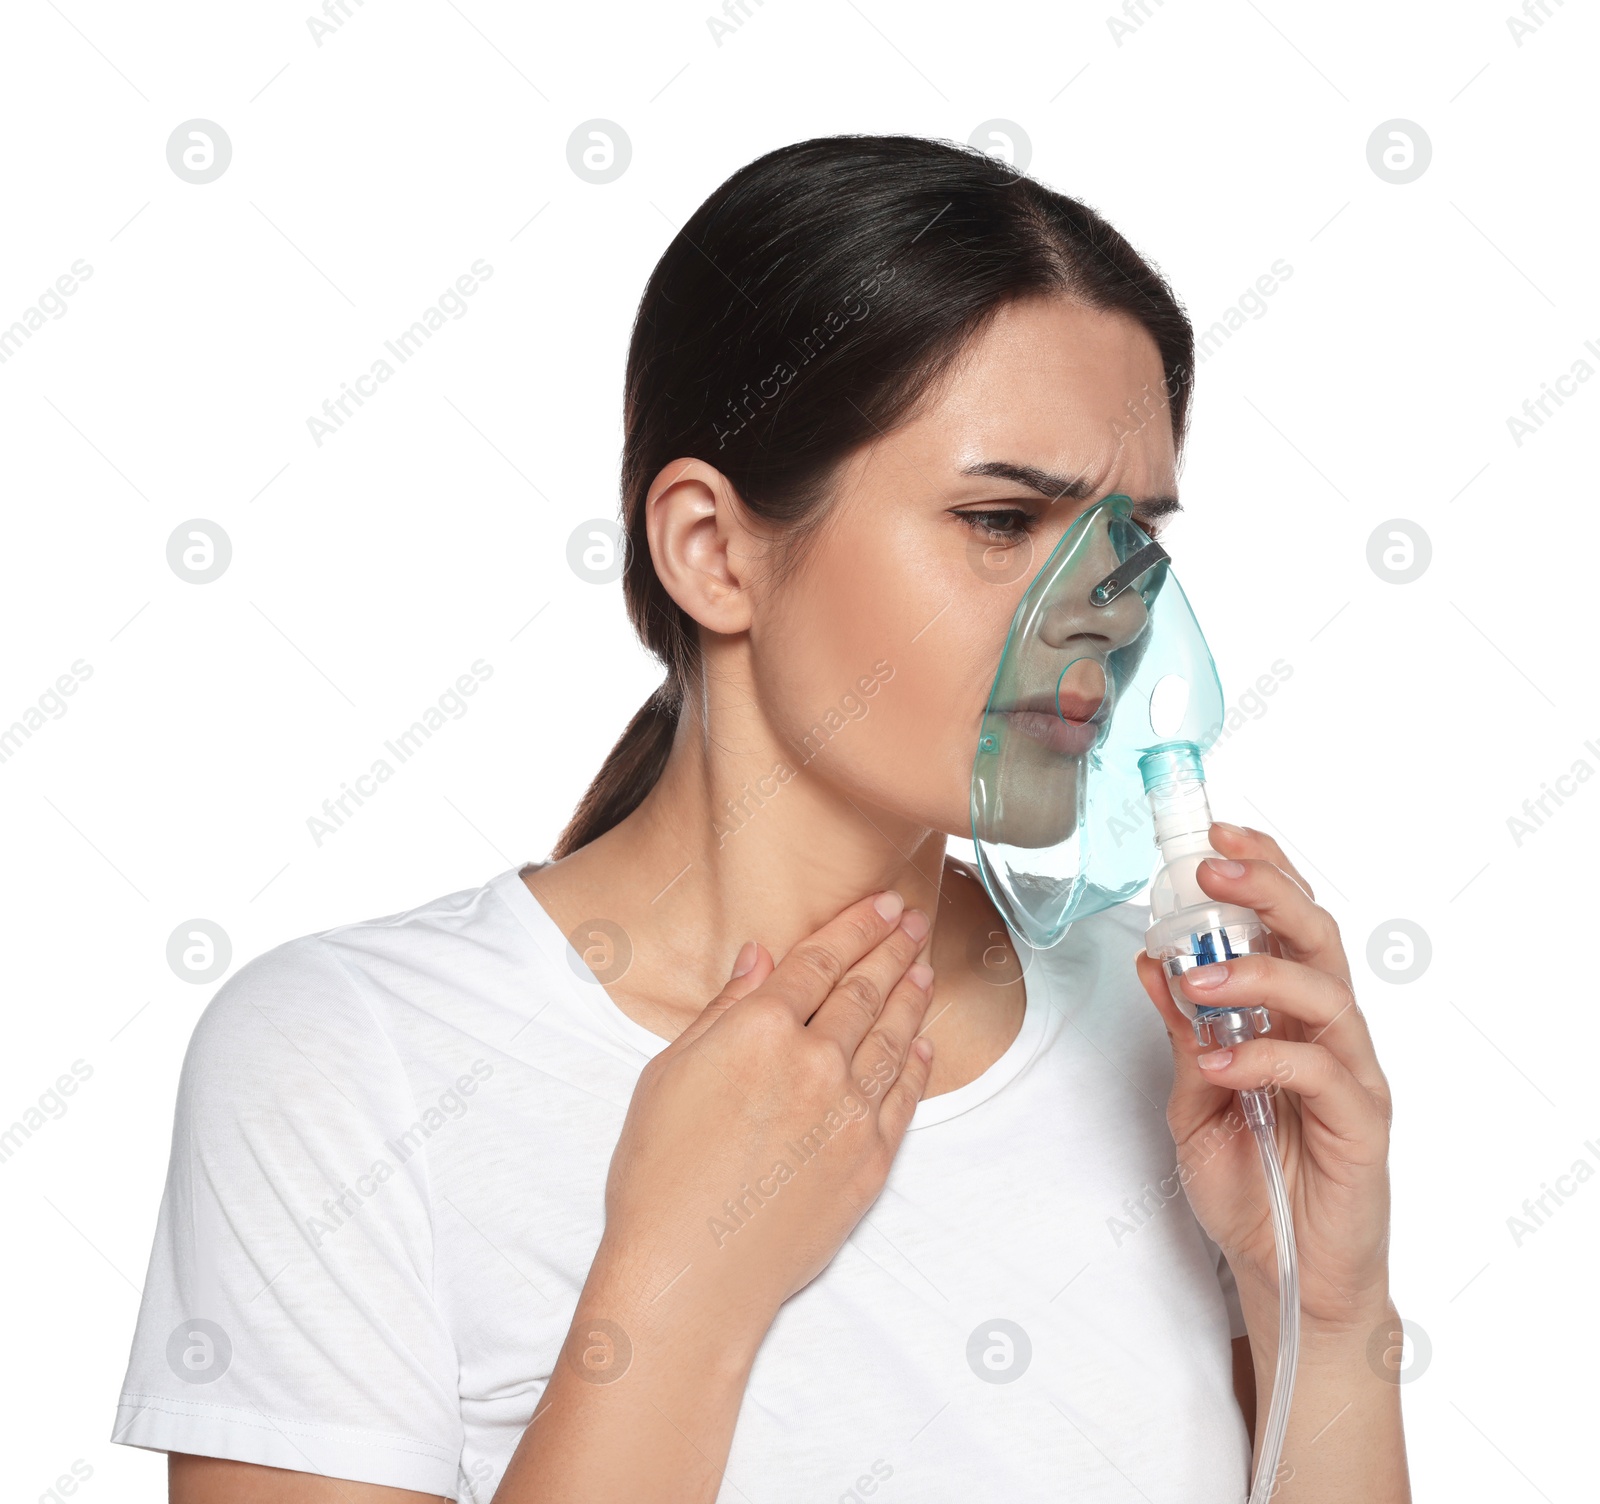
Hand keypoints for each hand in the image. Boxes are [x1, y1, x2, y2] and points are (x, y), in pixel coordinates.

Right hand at [594, 889, 935, 1340]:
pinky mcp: (871, 1161)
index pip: (819, 961)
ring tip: (925, 966)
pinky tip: (922, 1040)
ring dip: (912, 995)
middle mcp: (815, 1062)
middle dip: (893, 948)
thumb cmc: (659, 1176)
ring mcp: (850, 1113)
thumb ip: (722, 1011)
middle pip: (865, 990)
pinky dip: (916, 1062)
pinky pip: (904, 1095)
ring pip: (893, 1036)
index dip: (854, 926)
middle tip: (914, 921)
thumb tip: (759, 959)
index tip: (881, 904)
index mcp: (760, 1031)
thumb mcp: (667, 1075)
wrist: (691, 1275)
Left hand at [1133, 822, 1394, 1333]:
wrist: (1285, 1276)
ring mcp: (1351, 1074)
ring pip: (1324, 992)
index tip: (1212, 834)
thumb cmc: (1248, 1185)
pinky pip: (1321, 1071)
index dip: (1259, 869)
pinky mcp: (1361, 1124)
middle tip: (1211, 866)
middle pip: (1316, 935)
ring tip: (1195, 977)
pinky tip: (1217, 1064)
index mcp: (1290, 1014)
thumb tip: (1151, 961)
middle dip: (1266, 888)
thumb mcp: (1191, 1100)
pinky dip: (1264, 1055)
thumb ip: (1179, 1033)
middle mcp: (1328, 1032)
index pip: (1285, 921)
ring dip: (1256, 972)